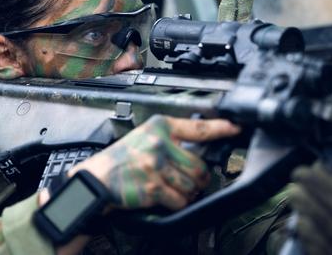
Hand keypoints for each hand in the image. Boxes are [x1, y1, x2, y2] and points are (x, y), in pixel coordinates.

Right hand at [70, 115, 239, 209]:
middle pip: (200, 165)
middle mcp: (159, 144)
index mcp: (159, 127)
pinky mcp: (153, 188)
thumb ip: (170, 138)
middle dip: (199, 179)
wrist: (95, 180)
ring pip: (192, 185)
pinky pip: (179, 201)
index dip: (221, 128)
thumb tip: (200, 149)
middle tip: (192, 182)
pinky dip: (177, 204)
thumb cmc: (119, 159)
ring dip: (188, 193)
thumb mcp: (144, 137)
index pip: (198, 127)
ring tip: (175, 190)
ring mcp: (156, 166)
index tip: (236, 127)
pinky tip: (166, 199)